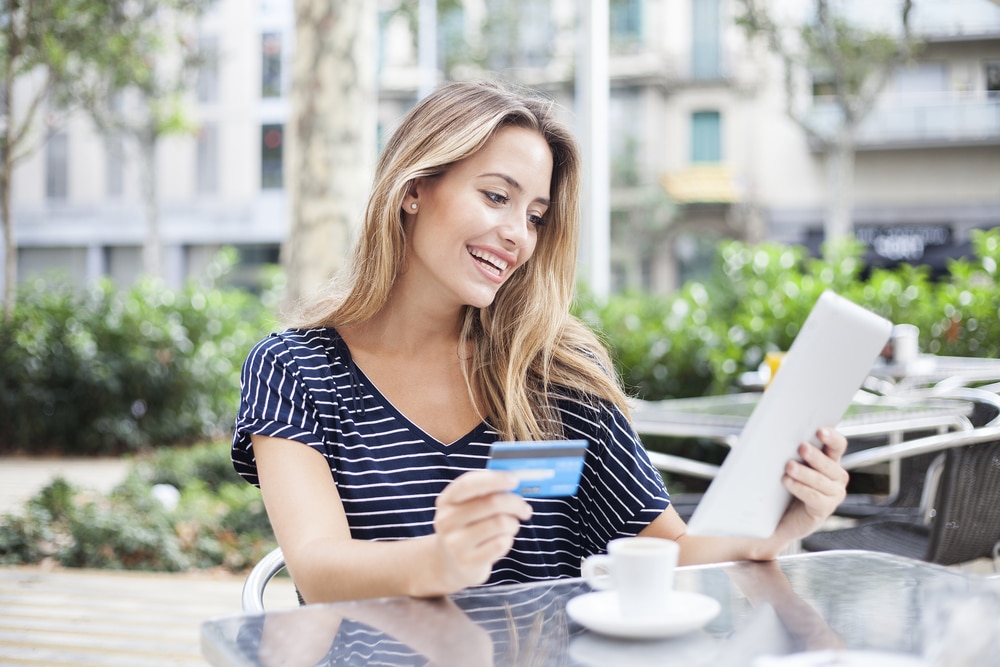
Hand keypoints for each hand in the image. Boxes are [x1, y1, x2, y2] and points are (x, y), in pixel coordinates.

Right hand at [428, 470, 532, 593]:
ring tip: (510, 527)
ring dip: (513, 523)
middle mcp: (446, 520)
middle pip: (491, 503)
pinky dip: (508, 540)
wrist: (451, 563)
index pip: (468, 484)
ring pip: (500, 523)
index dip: (494, 479)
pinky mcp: (468, 561)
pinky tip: (501, 541)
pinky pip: (501, 544)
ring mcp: (455, 543)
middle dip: (515, 503)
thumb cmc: (469, 527)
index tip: (515, 480)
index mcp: (446, 500)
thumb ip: (488, 492)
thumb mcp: (469, 507)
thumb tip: (516, 482)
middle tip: (525, 509)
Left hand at [773, 427, 848, 543]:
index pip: (837, 445)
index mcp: (830, 460)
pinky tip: (788, 482)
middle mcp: (836, 477)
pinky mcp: (823, 510)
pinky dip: (801, 489)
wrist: (776, 518)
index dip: (831, 437)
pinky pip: (815, 498)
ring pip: (821, 481)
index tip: (820, 430)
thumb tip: (776, 434)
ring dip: (805, 473)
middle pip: (830, 463)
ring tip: (789, 467)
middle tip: (801, 448)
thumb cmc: (781, 485)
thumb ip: (789, 450)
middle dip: (815, 455)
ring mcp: (833, 495)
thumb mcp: (787, 464)